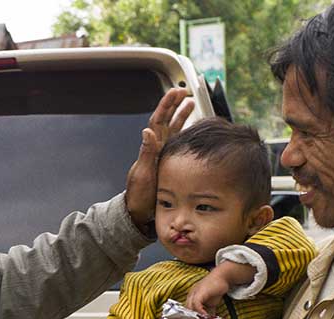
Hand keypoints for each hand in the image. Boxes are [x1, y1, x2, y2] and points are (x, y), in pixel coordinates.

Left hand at [125, 88, 194, 227]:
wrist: (140, 212)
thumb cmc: (139, 195)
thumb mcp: (143, 174)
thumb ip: (147, 152)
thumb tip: (147, 131)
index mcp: (150, 147)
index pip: (158, 120)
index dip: (166, 105)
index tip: (175, 92)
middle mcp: (157, 148)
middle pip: (166, 120)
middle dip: (174, 105)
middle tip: (184, 91)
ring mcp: (163, 154)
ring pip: (173, 129)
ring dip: (181, 115)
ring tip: (190, 103)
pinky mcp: (169, 162)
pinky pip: (178, 143)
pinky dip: (185, 132)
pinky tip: (193, 128)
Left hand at [186, 271, 229, 316]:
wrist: (223, 277)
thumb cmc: (216, 288)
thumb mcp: (211, 302)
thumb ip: (208, 311)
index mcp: (191, 297)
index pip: (187, 310)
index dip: (190, 318)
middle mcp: (191, 294)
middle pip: (186, 309)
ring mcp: (194, 292)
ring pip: (190, 307)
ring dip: (195, 317)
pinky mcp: (200, 292)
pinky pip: (196, 304)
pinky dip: (200, 311)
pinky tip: (206, 316)